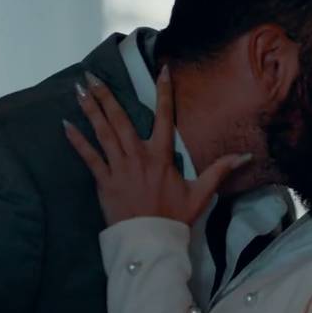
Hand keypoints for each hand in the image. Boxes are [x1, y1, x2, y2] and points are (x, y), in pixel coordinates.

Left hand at [63, 67, 252, 225]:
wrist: (150, 242)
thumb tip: (246, 155)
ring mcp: (119, 167)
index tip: (161, 70)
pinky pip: (89, 157)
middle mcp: (138, 156)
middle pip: (121, 119)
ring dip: (90, 110)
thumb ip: (221, 170)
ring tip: (79, 90)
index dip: (164, 92)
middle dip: (106, 96)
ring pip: (103, 133)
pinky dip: (77, 140)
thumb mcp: (201, 193)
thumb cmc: (175, 217)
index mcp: (162, 156)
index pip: (165, 116)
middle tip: (93, 76)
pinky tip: (66, 124)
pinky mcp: (104, 181)